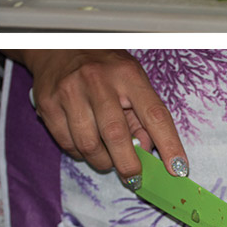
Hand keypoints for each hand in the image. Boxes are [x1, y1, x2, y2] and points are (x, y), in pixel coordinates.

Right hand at [20, 50, 188, 182]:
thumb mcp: (130, 80)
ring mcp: (70, 92)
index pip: (154, 114)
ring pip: (89, 145)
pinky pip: (68, 144)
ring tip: (107, 158)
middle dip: (128, 165)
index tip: (178, 169)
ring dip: (102, 161)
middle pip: (116, 135)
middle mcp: (98, 81)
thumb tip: (147, 152)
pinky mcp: (48, 105)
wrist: (58, 48)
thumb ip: (141, 115)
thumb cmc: (103, 67)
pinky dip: (80, 153)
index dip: (169, 145)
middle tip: (134, 178)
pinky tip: (86, 143)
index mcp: (127, 74)